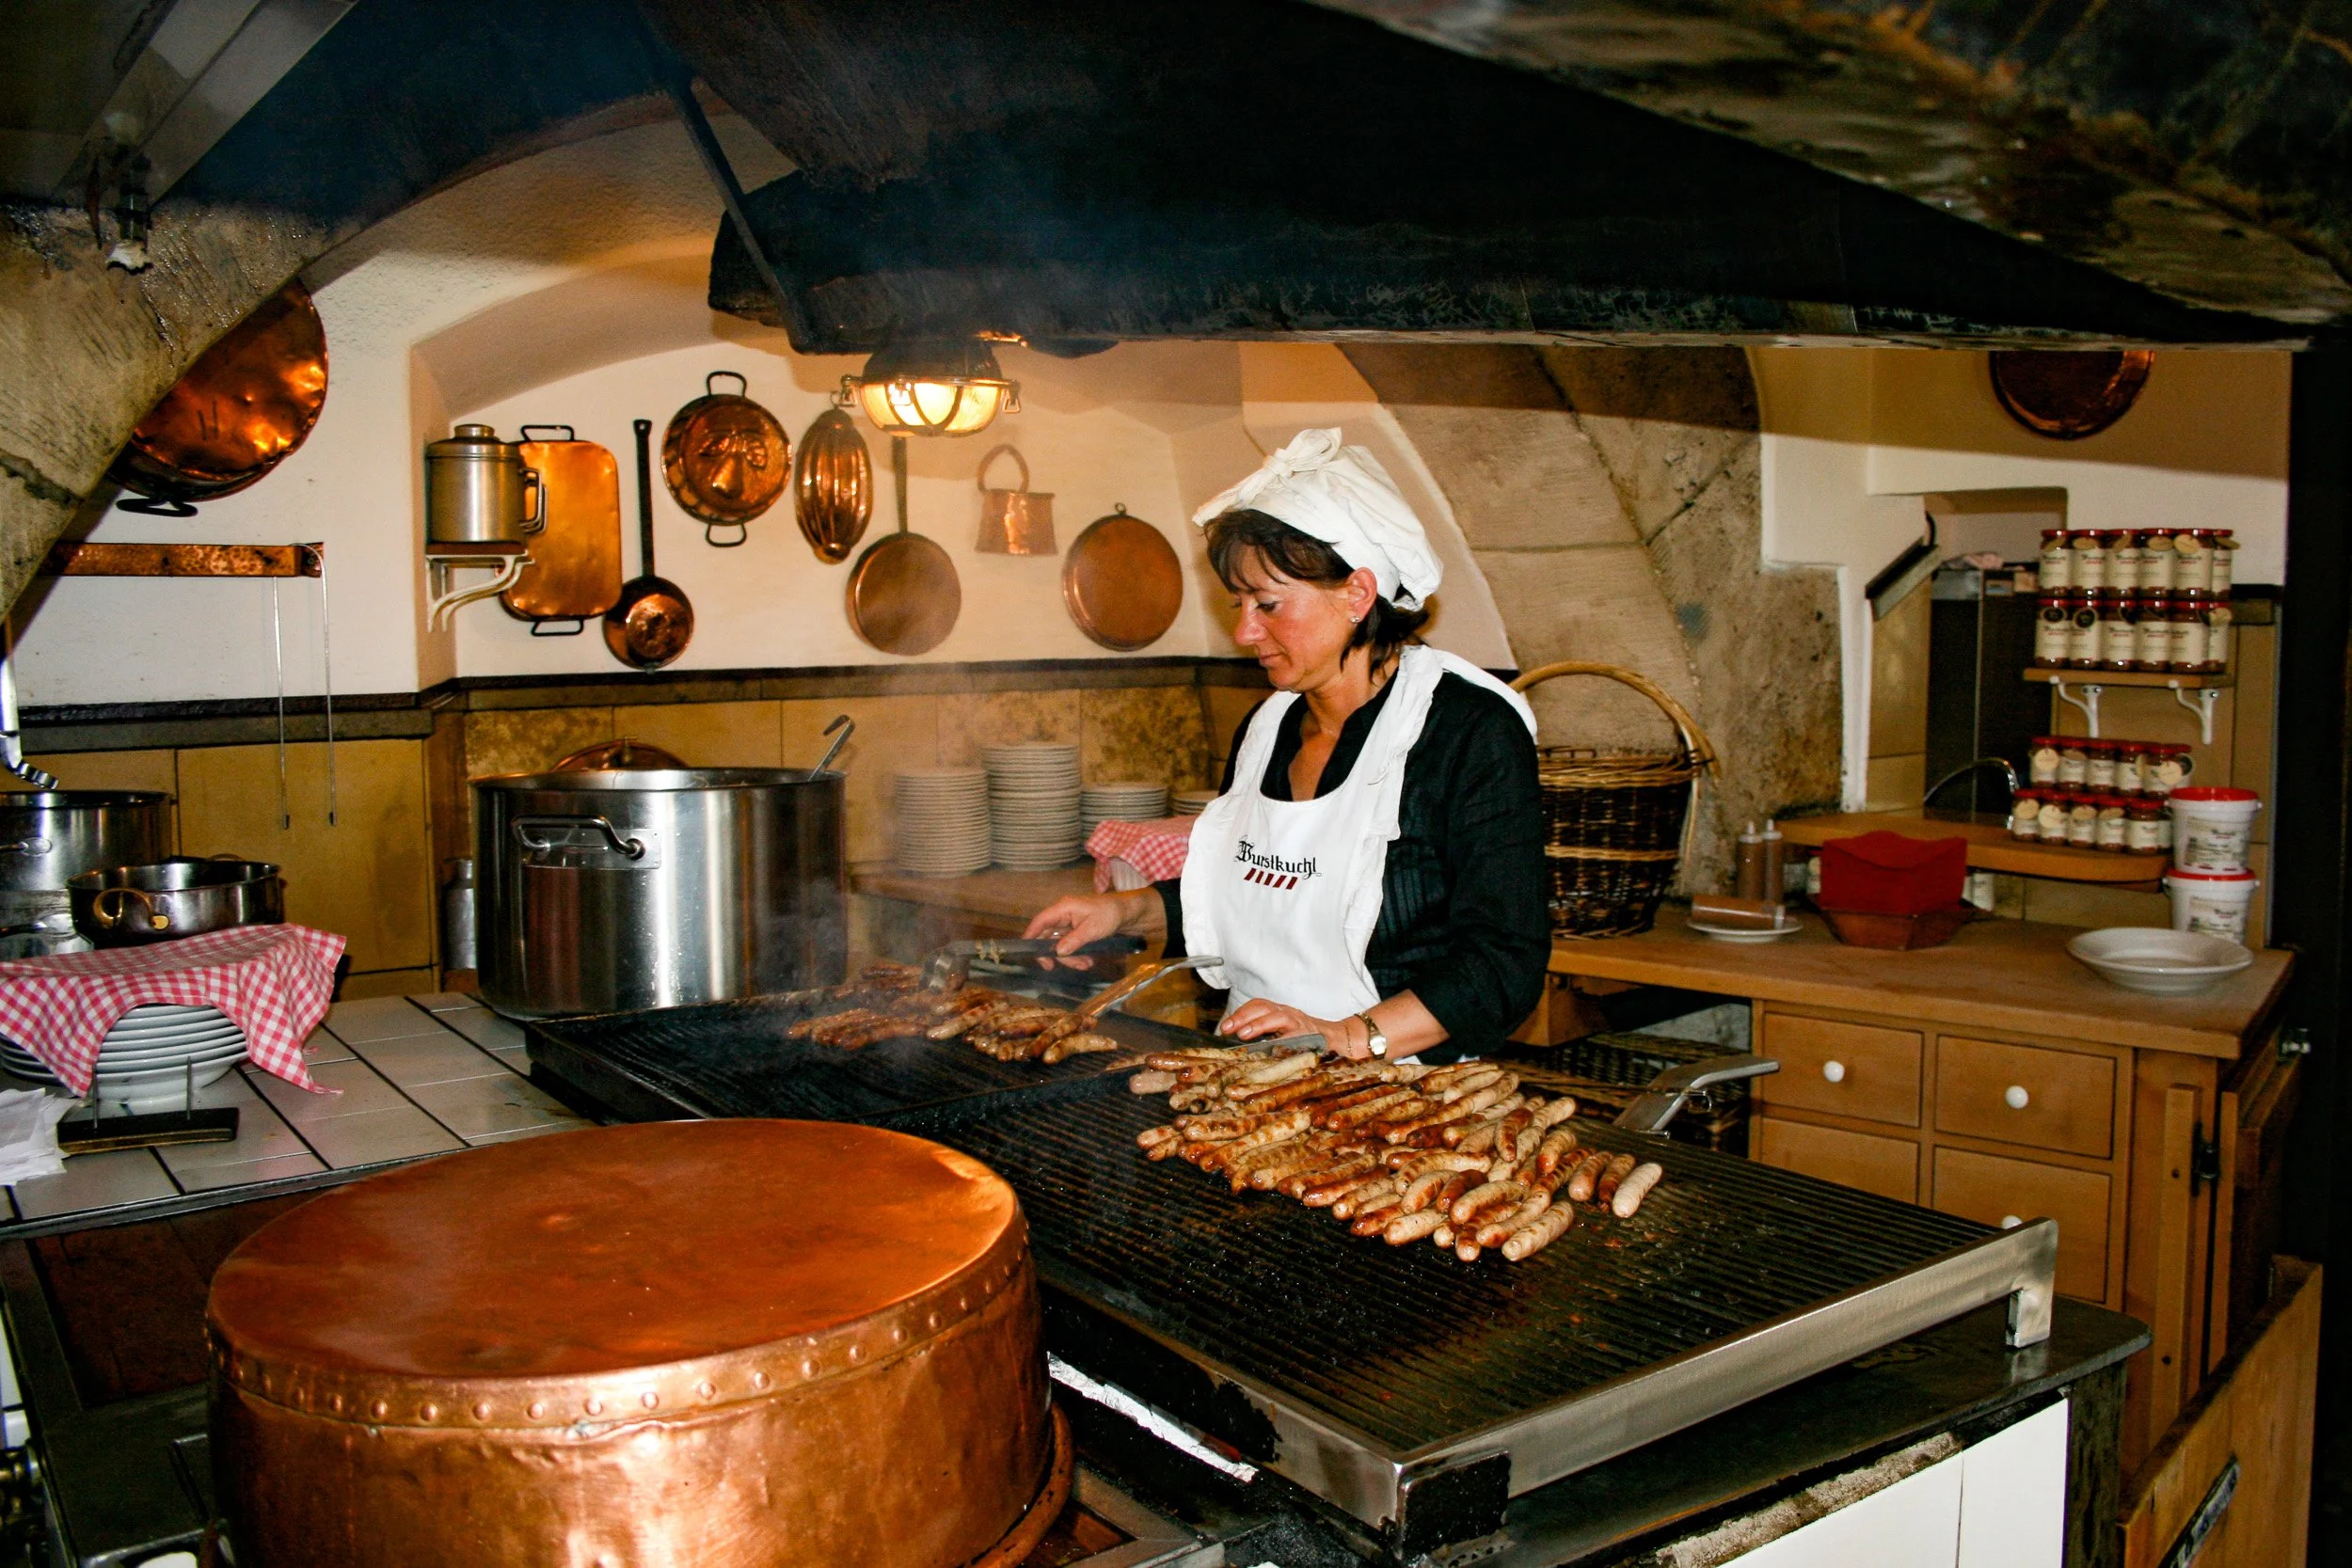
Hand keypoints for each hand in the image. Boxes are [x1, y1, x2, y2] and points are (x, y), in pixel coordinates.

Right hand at [1023, 893, 1134, 968]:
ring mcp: (1069, 924)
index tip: (1027, 952)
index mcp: (1064, 908)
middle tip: (1060, 967)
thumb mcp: (1093, 929)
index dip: (1031, 935)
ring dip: (1070, 958)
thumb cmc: (1110, 914)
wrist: (1128, 913)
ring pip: (1059, 945)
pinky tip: (1088, 960)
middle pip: (1048, 937)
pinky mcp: (1075, 931)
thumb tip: (1058, 952)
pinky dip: (1077, 955)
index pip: (1040, 921)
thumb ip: (1075, 940)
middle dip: (1056, 954)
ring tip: (1086, 964)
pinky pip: (1069, 945)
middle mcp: (1063, 915)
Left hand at [1219, 999, 1368, 1058]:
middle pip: (1264, 1008)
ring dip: (1259, 1024)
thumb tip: (1237, 1041)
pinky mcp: (1312, 1035)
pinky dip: (1284, 1041)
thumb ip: (1264, 1034)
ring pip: (1278, 1018)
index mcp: (1280, 1012)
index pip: (1258, 1005)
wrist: (1338, 1038)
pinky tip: (1272, 1048)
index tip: (1225, 1026)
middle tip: (1228, 1028)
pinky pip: (1297, 1036)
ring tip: (1244, 1034)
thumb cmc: (1305, 1038)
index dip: (1240, 1013)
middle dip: (1243, 1016)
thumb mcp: (1282, 1032)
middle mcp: (1289, 1014)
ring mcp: (1301, 1023)